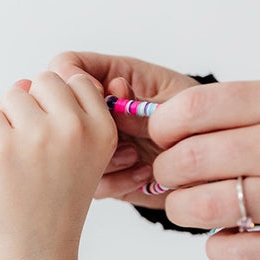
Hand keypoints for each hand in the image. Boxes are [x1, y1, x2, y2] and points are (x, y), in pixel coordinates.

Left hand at [0, 71, 116, 259]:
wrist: (35, 255)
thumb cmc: (53, 209)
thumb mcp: (81, 161)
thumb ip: (63, 117)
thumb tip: (24, 82)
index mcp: (102, 130)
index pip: (76, 81)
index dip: (58, 107)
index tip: (55, 143)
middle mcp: (74, 128)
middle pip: (43, 81)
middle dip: (33, 109)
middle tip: (34, 155)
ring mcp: (37, 136)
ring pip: (13, 95)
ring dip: (9, 123)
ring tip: (19, 163)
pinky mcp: (2, 148)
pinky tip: (1, 167)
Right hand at [48, 51, 198, 207]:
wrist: (207, 170)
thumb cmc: (200, 126)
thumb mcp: (176, 104)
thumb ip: (138, 100)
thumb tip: (108, 92)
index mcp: (116, 78)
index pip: (70, 66)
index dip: (71, 81)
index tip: (96, 97)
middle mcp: (99, 113)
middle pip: (62, 113)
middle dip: (87, 127)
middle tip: (119, 134)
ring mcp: (95, 146)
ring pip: (72, 152)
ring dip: (104, 157)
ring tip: (136, 155)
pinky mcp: (100, 177)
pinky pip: (91, 183)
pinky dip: (116, 181)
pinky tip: (142, 173)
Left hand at [149, 82, 259, 259]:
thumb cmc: (250, 141)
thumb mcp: (227, 109)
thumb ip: (177, 104)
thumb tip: (112, 94)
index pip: (192, 105)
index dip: (162, 123)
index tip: (162, 132)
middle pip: (189, 157)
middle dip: (165, 169)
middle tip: (169, 171)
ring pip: (204, 207)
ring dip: (182, 207)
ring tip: (190, 200)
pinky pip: (237, 251)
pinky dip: (221, 249)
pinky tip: (221, 239)